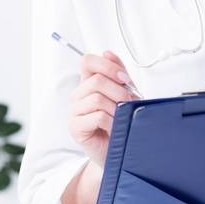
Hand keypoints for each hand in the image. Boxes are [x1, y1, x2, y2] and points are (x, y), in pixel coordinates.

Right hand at [67, 51, 136, 166]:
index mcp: (89, 84)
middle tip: (129, 102)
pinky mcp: (76, 128)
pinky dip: (112, 121)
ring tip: (122, 117)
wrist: (120, 151)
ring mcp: (75, 112)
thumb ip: (118, 74)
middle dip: (119, 90)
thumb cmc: (122, 122)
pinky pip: (97, 116)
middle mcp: (79, 96)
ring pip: (97, 98)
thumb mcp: (124, 94)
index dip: (107, 66)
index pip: (87, 61)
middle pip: (96, 80)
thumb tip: (108, 52)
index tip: (125, 79)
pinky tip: (115, 128)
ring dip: (117, 108)